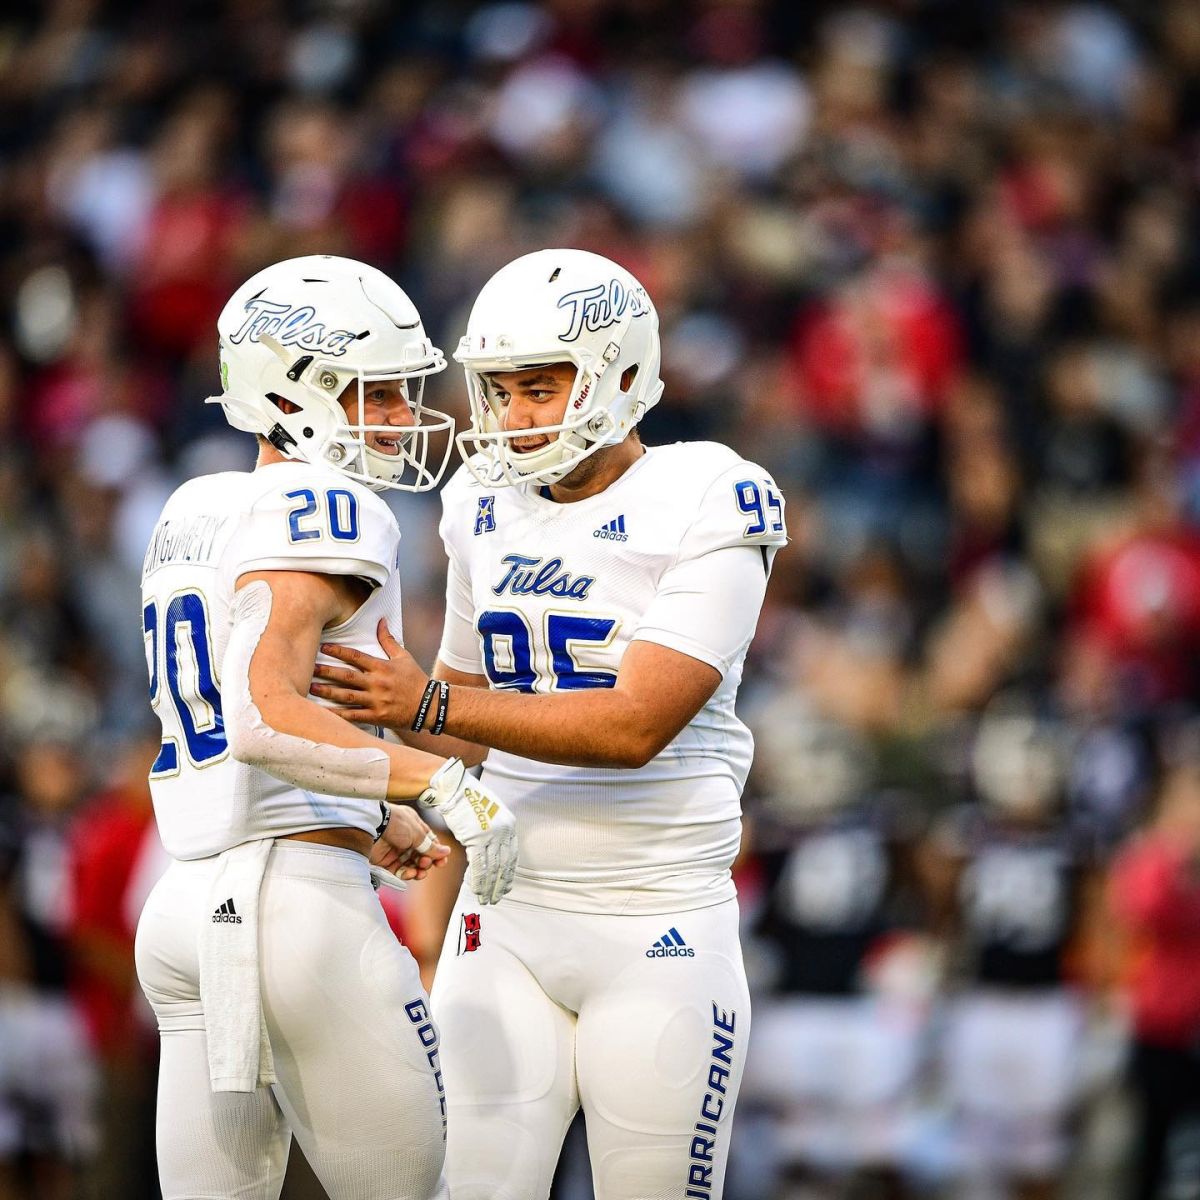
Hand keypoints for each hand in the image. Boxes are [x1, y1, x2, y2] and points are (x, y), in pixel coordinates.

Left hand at [311, 619, 426, 730]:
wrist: (429, 705)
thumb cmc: (415, 679)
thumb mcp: (403, 657)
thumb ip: (388, 640)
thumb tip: (381, 621)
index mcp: (382, 667)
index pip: (356, 656)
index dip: (338, 651)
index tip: (323, 647)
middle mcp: (377, 683)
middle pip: (347, 676)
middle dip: (327, 671)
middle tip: (309, 668)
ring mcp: (376, 701)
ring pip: (347, 696)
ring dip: (328, 692)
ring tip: (311, 688)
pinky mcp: (376, 716)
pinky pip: (353, 716)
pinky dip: (338, 715)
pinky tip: (324, 713)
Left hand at [370, 804, 450, 881]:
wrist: (372, 824)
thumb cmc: (396, 822)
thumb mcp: (418, 833)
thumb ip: (431, 846)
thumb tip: (446, 852)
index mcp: (415, 828)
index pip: (429, 843)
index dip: (436, 853)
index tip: (441, 862)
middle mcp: (406, 839)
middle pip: (421, 856)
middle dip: (427, 862)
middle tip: (426, 863)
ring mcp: (396, 851)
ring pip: (412, 865)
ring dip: (418, 870)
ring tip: (420, 871)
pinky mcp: (386, 862)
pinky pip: (400, 871)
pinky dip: (407, 874)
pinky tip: (411, 873)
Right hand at [419, 759, 516, 903]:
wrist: (454, 788)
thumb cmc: (467, 799)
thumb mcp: (488, 814)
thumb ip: (493, 832)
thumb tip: (492, 849)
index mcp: (508, 824)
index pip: (511, 855)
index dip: (508, 873)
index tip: (505, 885)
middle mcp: (503, 830)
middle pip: (504, 864)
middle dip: (499, 884)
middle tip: (496, 897)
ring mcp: (491, 834)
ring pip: (492, 867)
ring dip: (488, 886)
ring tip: (485, 898)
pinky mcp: (477, 838)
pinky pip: (479, 864)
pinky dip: (478, 879)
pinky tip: (476, 888)